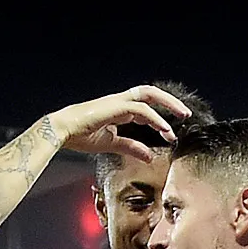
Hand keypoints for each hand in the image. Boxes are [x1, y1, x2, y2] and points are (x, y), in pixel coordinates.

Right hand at [49, 85, 194, 164]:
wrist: (61, 131)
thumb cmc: (80, 136)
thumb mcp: (111, 144)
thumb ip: (131, 147)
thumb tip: (150, 156)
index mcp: (118, 109)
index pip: (145, 107)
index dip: (159, 118)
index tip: (171, 133)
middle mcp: (120, 101)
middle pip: (150, 93)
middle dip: (169, 101)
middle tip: (186, 114)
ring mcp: (117, 101)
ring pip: (149, 95)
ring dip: (168, 105)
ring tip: (182, 117)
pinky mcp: (115, 106)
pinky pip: (141, 109)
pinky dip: (155, 118)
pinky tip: (165, 130)